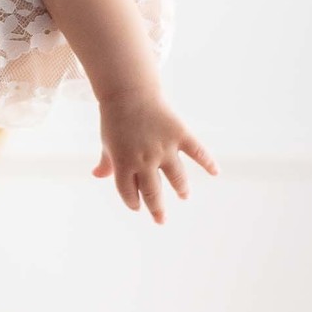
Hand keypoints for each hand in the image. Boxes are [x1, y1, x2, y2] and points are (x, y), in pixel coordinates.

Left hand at [92, 89, 217, 223]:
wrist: (129, 92)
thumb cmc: (115, 119)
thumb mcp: (107, 142)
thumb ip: (107, 162)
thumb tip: (96, 175)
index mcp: (124, 163)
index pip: (129, 193)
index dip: (133, 202)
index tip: (137, 206)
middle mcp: (145, 159)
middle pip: (153, 192)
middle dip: (157, 209)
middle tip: (161, 219)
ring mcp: (164, 147)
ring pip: (176, 177)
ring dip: (181, 189)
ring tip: (184, 195)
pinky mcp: (179, 134)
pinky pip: (197, 152)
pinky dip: (208, 162)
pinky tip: (215, 171)